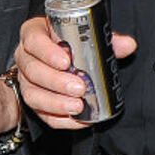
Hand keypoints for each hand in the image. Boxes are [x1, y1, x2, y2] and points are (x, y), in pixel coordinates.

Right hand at [12, 15, 135, 129]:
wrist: (53, 59)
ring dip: (56, 103)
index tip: (66, 61)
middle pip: (33, 70)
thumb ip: (104, 39)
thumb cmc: (66, 44)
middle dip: (56, 81)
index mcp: (35, 34)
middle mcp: (26, 57)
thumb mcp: (81, 35)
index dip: (47, 52)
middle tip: (79, 87)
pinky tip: (77, 119)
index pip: (33, 40)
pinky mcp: (33, 101)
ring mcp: (26, 81)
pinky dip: (59, 119)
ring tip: (78, 106)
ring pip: (32, 94)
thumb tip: (127, 45)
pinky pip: (41, 113)